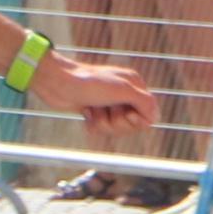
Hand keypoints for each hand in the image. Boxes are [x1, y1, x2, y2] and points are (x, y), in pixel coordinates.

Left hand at [29, 52, 156, 132]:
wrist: (57, 83)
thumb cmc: (90, 83)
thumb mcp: (122, 90)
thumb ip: (144, 102)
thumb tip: (155, 117)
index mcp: (134, 86)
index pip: (148, 116)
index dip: (136, 120)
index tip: (125, 112)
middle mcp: (123, 95)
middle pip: (131, 125)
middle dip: (116, 122)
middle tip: (105, 108)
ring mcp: (108, 104)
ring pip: (114, 129)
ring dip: (102, 123)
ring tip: (92, 110)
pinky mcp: (94, 112)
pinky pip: (100, 129)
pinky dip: (92, 124)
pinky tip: (85, 113)